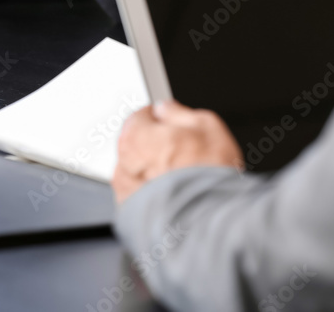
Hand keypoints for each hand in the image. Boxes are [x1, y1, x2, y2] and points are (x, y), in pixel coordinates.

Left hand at [113, 100, 242, 204]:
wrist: (209, 224)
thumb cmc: (208, 178)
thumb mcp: (205, 125)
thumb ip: (178, 112)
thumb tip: (166, 109)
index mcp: (135, 136)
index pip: (140, 117)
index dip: (161, 119)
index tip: (174, 124)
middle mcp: (124, 163)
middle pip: (138, 146)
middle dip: (158, 146)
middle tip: (187, 154)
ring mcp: (127, 192)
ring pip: (140, 173)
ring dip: (156, 172)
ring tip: (186, 180)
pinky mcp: (133, 216)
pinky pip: (144, 198)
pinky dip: (156, 196)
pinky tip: (179, 196)